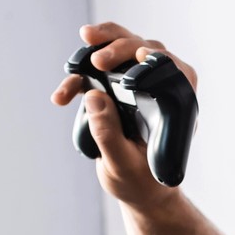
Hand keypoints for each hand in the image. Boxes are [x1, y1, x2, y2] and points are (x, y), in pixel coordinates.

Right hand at [49, 20, 199, 213]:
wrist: (135, 191)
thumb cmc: (140, 182)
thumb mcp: (123, 165)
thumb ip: (109, 134)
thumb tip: (95, 97)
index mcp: (174, 106)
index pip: (172, 69)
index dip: (156, 57)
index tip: (139, 56)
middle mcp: (158, 88)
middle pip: (143, 50)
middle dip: (120, 46)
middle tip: (98, 60)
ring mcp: (134, 84)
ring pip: (119, 50)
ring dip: (100, 44)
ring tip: (81, 46)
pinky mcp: (112, 89)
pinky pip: (94, 72)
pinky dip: (76, 77)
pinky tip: (60, 98)